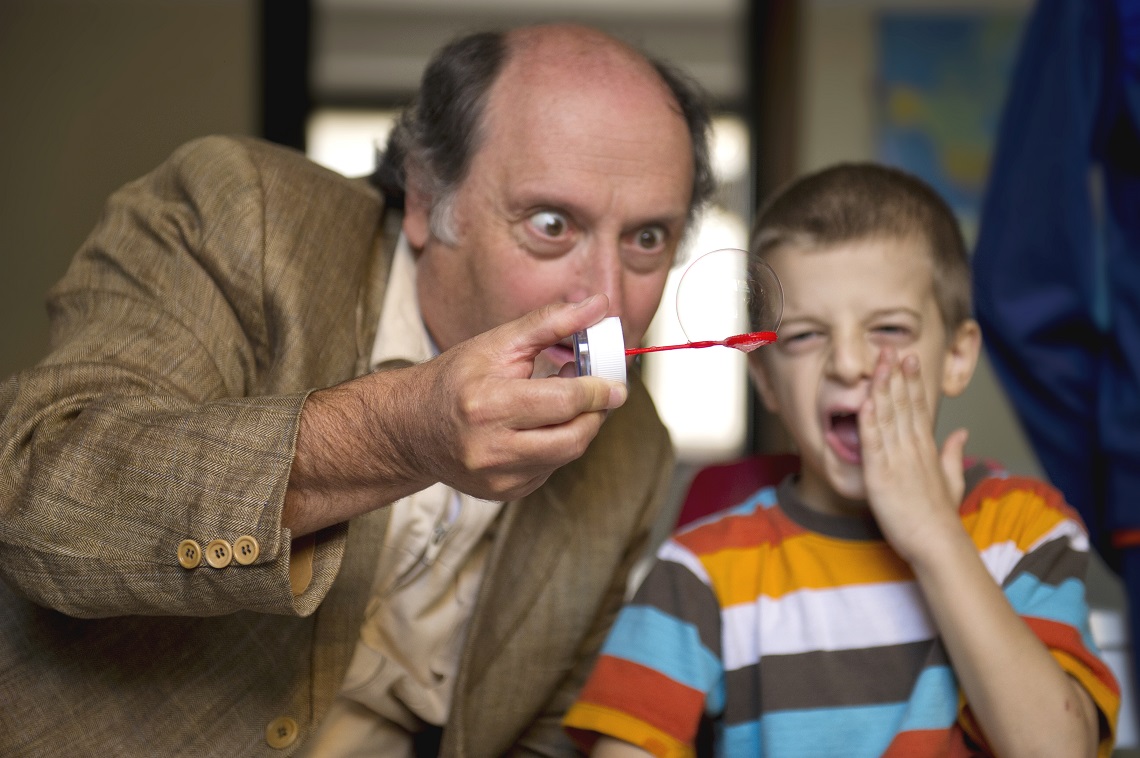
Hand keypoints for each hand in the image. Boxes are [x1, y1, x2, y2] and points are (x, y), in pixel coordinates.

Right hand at [285, 295, 626, 534]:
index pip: (563, 402)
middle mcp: (490, 448)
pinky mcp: (502, 493)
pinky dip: (555, 447)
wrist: (411, 427)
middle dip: (595, 414)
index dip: (597, 391)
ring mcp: (497, 477)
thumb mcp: (499, 343)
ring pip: (565, 455)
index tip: (616, 384)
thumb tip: (598, 307)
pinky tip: (539, 427)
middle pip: (572, 438)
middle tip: (601, 394)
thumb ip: (551, 323)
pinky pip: (549, 470)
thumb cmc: (456, 379)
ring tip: (568, 404)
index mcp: (488, 405)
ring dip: (578, 429)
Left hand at [857, 347, 968, 562]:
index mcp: (928, 448)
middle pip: (904, 404)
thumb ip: (954, 453)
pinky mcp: (880, 476)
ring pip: (888, 417)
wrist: (938, 543)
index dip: (913, 381)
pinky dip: (868, 421)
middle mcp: (913, 449)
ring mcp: (897, 461)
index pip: (919, 407)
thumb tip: (961, 432)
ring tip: (879, 364)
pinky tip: (864, 401)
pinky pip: (872, 443)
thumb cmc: (941, 516)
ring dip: (882, 389)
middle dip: (897, 374)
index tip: (909, 358)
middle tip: (892, 347)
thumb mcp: (952, 479)